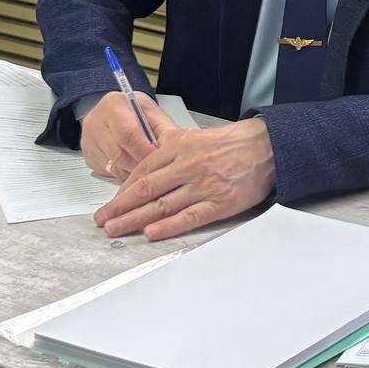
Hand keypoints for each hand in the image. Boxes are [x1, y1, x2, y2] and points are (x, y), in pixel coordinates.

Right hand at [80, 90, 170, 182]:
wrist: (120, 114)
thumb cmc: (139, 115)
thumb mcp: (155, 115)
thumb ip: (164, 130)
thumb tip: (174, 150)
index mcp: (114, 103)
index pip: (128, 133)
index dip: (145, 151)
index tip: (159, 161)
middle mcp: (96, 119)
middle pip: (119, 153)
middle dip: (140, 165)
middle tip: (155, 171)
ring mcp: (88, 138)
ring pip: (113, 166)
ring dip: (133, 172)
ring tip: (147, 170)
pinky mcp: (87, 155)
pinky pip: (107, 172)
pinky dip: (123, 174)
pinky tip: (133, 168)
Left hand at [94, 118, 276, 241]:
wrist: (265, 147)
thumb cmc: (229, 142)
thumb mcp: (191, 133)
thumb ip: (164, 138)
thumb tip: (141, 137)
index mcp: (178, 148)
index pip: (142, 171)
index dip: (122, 191)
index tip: (110, 204)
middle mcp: (187, 167)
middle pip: (146, 190)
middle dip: (120, 207)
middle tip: (103, 221)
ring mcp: (203, 186)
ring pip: (162, 206)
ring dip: (136, 219)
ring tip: (117, 230)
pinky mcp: (220, 203)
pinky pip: (189, 217)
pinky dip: (169, 226)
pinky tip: (152, 233)